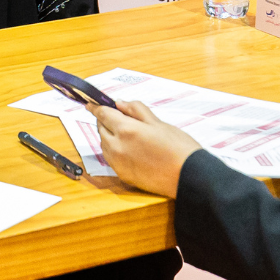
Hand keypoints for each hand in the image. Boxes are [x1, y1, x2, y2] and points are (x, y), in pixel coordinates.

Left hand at [87, 100, 201, 197]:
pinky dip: (113, 150)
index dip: (96, 107)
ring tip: (125, 133)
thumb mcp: (158, 122)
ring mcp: (118, 163)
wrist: (188, 177)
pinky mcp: (122, 175)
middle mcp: (117, 147)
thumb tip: (120, 103)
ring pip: (104, 144)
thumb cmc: (178, 148)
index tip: (91, 104)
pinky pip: (110, 158)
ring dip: (109, 136)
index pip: (103, 114)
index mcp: (126, 130)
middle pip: (101, 129)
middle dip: (105, 121)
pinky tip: (127, 148)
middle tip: (117, 117)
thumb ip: (136, 110)